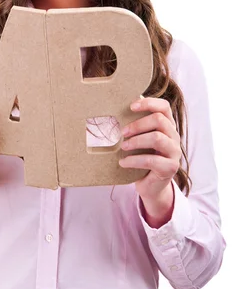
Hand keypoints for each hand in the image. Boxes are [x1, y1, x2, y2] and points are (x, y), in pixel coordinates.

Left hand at [119, 97, 180, 225]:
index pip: (164, 106)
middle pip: (159, 120)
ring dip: (136, 141)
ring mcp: (175, 152)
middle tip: (122, 132)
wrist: (150, 185)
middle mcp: (174, 136)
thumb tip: (114, 111)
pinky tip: (123, 162)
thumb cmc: (142, 157)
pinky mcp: (171, 167)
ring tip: (123, 146)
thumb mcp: (139, 139)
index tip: (131, 107)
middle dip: (138, 124)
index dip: (148, 103)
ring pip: (157, 138)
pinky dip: (134, 160)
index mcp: (167, 125)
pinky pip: (151, 160)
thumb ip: (135, 126)